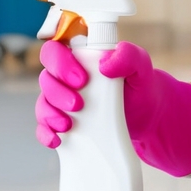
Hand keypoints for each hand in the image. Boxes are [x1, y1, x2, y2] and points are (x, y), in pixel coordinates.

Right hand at [34, 40, 190, 176]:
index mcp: (79, 58)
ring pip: (43, 103)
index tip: (81, 79)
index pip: (54, 51)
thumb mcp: (140, 66)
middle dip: (58, 92)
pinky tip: (56, 140)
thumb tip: (106, 64)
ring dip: (50, 114)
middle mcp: (66, 78)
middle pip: (46, 78)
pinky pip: (44, 127)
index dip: (60, 63)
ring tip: (68, 125)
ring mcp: (62, 102)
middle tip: (79, 104)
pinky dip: (45, 133)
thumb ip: (128, 55)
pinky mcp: (63, 123)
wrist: (147, 115)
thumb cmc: (139, 85)